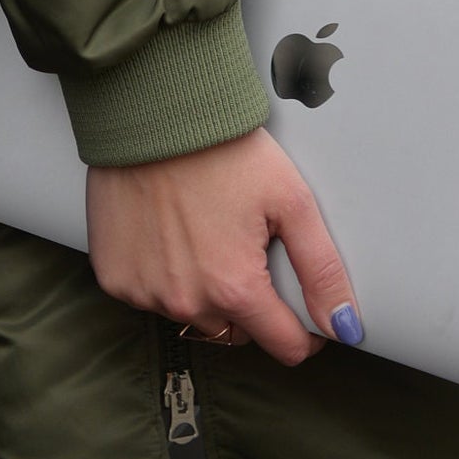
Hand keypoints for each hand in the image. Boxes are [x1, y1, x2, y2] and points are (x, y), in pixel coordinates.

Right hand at [85, 127, 361, 366]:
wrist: (151, 111)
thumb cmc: (221, 148)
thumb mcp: (289, 198)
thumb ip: (321, 268)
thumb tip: (344, 326)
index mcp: (235, 288)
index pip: (283, 346)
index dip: (303, 331)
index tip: (303, 309)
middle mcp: (187, 302)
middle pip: (236, 332)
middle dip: (250, 303)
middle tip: (248, 248)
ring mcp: (145, 293)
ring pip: (193, 315)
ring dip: (204, 291)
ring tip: (208, 233)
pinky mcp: (114, 278)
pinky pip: (150, 296)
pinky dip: (163, 276)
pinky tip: (169, 233)